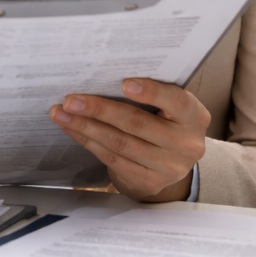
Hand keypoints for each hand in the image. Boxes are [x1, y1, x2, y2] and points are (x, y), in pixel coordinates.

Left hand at [50, 78, 210, 201]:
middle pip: (137, 123)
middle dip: (99, 109)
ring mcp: (168, 167)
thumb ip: (152, 92)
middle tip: (71, 100)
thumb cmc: (166, 122)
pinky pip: (111, 159)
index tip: (124, 83)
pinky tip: (72, 130)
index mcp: (194, 117)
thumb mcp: (170, 107)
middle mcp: (185, 144)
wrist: (172, 163)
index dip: (151, 92)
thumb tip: (105, 74)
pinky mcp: (148, 182)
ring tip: (61, 113)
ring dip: (85, 127)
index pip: (176, 102)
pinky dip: (88, 142)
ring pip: (118, 143)